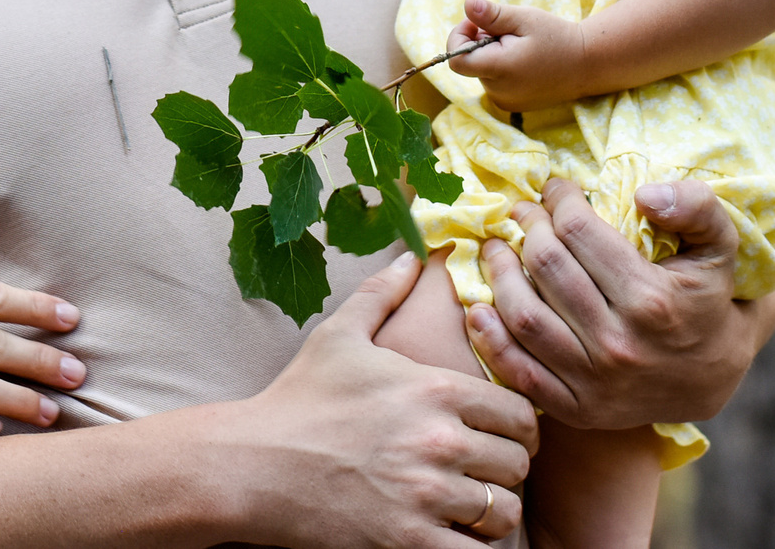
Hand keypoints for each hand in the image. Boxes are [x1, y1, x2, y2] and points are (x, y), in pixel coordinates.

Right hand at [215, 254, 538, 546]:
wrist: (253, 464)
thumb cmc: (298, 398)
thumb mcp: (339, 335)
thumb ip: (383, 293)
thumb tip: (413, 256)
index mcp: (434, 389)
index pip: (521, 415)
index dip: (516, 427)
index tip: (501, 437)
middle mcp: (439, 441)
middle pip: (518, 464)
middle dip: (504, 469)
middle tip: (481, 473)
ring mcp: (425, 495)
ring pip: (503, 511)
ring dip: (490, 512)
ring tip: (467, 507)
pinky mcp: (409, 541)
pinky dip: (472, 548)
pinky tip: (451, 536)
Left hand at [449, 0, 593, 111]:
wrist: (587, 64)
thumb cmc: (556, 37)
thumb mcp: (524, 18)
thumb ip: (492, 14)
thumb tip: (467, 4)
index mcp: (499, 69)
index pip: (456, 60)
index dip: (459, 38)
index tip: (477, 24)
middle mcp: (498, 91)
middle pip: (470, 62)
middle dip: (480, 42)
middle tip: (508, 32)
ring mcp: (505, 101)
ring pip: (481, 71)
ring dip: (491, 54)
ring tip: (520, 46)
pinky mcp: (512, 105)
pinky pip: (493, 82)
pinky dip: (500, 68)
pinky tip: (523, 60)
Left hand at [462, 178, 769, 428]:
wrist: (712, 376)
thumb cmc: (707, 298)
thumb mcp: (721, 247)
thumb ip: (697, 207)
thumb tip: (645, 194)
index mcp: (652, 300)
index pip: (579, 232)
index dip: (559, 199)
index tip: (554, 188)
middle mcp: (620, 344)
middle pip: (546, 266)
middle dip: (527, 227)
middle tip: (523, 212)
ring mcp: (595, 382)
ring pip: (523, 316)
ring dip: (498, 273)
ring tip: (496, 247)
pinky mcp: (578, 409)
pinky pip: (519, 372)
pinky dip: (490, 339)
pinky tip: (479, 306)